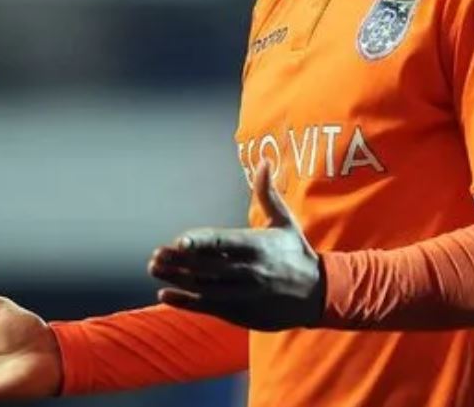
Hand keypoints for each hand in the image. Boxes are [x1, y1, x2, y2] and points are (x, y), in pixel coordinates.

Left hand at [148, 161, 322, 330]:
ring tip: (154, 269)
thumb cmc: (296, 253)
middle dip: (180, 261)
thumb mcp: (285, 222)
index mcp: (256, 246)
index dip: (201, 242)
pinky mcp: (241, 312)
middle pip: (208, 266)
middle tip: (155, 255)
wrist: (319, 294)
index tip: (180, 241)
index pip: (223, 243)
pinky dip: (186, 303)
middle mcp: (248, 271)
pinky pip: (209, 308)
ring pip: (204, 287)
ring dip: (177, 279)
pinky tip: (165, 295)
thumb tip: (265, 161)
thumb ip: (268, 193)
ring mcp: (243, 294)